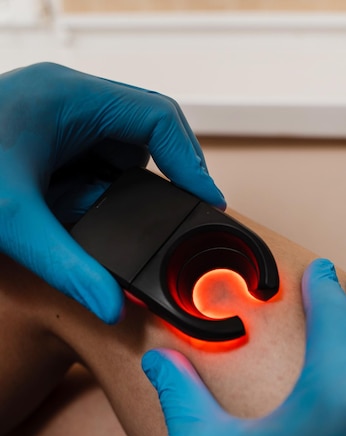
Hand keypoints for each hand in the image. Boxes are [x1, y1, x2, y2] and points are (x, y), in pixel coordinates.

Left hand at [0, 63, 224, 321]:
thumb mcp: (13, 221)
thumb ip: (67, 266)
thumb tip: (111, 305)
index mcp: (70, 99)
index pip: (157, 118)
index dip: (191, 158)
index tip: (206, 198)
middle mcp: (69, 103)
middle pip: (143, 137)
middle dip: (151, 183)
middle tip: (158, 223)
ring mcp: (58, 122)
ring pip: (117, 155)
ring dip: (116, 193)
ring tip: (95, 222)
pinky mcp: (48, 143)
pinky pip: (91, 167)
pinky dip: (92, 197)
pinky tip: (73, 217)